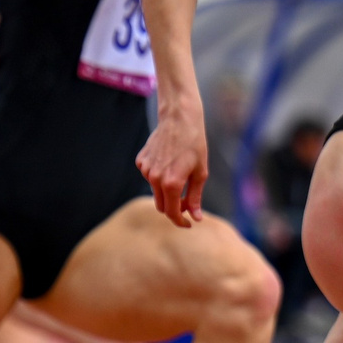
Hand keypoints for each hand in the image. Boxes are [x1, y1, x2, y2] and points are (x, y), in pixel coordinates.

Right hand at [136, 101, 208, 225]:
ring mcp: (146, 169)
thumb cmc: (194, 144)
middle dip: (174, 208)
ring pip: (155, 190)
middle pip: (161, 205)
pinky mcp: (141, 161)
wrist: (179, 119)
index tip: (188, 224)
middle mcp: (154, 179)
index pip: (172, 213)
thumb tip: (196, 217)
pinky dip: (159, 176)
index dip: (181, 221)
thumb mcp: (200, 173)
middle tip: (188, 202)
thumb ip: (196, 197)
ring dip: (167, 189)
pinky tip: (169, 161)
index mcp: (171, 184)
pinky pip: (150, 176)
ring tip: (180, 171)